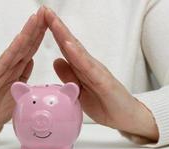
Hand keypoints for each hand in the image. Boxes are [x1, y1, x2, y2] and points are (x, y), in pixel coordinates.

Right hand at [0, 7, 46, 138]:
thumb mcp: (16, 90)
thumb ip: (23, 75)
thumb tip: (31, 60)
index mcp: (15, 69)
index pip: (30, 50)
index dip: (40, 36)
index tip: (51, 24)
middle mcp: (8, 66)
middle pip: (25, 45)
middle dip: (36, 28)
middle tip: (45, 12)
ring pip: (16, 48)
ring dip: (27, 33)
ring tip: (36, 18)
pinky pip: (6, 61)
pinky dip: (14, 49)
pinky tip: (22, 38)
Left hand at [45, 8, 158, 141]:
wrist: (127, 117)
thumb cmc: (105, 104)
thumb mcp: (79, 91)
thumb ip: (69, 75)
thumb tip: (56, 61)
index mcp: (82, 68)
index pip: (66, 48)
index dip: (53, 34)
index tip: (40, 21)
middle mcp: (89, 65)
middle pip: (70, 44)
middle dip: (57, 27)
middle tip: (45, 11)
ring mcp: (97, 71)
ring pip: (78, 51)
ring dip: (64, 35)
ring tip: (53, 20)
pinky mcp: (104, 81)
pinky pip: (88, 67)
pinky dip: (78, 55)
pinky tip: (68, 45)